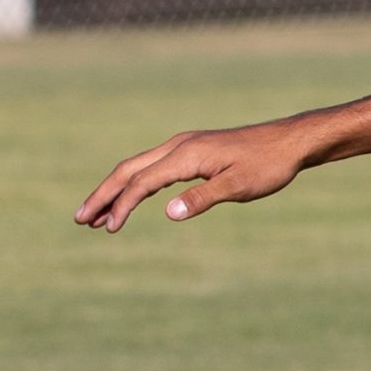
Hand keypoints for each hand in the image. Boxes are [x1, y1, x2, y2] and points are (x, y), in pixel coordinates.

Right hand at [74, 122, 312, 232]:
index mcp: (187, 154)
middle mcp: (179, 146)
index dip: (122, 205)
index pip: (143, 181)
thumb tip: (169, 212)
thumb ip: (204, 198)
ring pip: (138, 166)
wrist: (290, 142)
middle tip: (80, 219)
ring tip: (94, 215)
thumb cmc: (269, 165)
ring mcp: (184, 146)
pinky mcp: (191, 150)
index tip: (108, 228)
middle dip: (103, 194)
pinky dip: (135, 183)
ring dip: (115, 189)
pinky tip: (129, 198)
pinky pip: (153, 166)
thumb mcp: (240, 186)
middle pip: (129, 169)